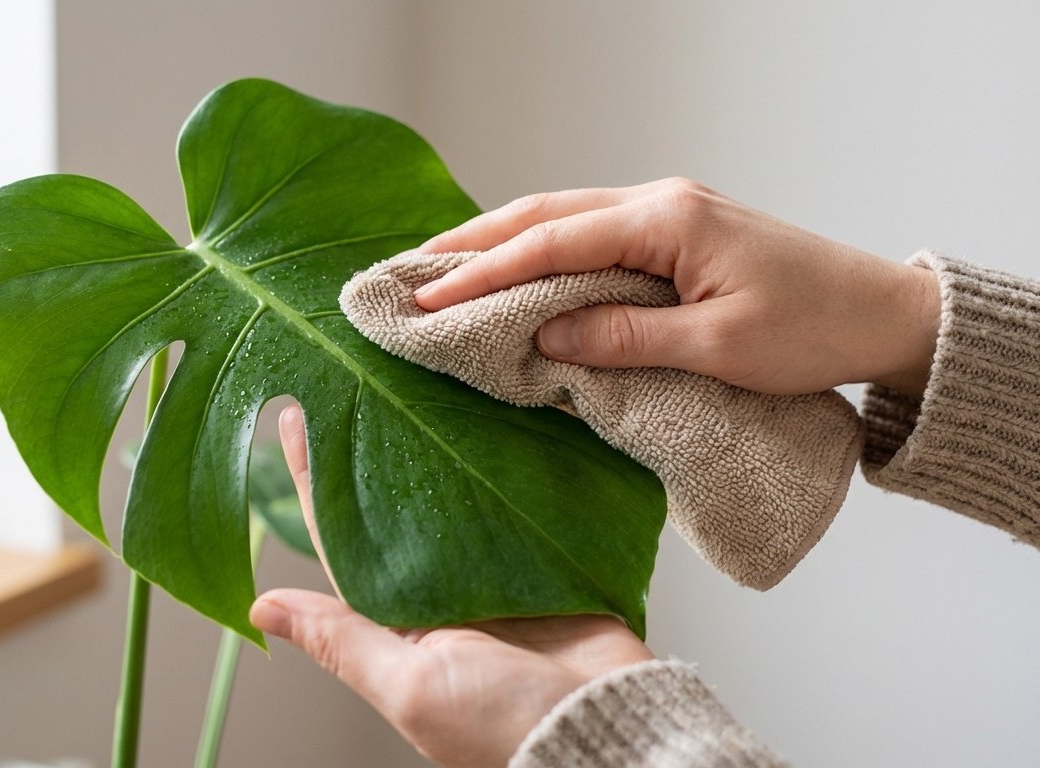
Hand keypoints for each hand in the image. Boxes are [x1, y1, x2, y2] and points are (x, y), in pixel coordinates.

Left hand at [249, 405, 653, 767]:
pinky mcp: (542, 555)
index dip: (314, 475)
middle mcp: (436, 587)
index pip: (340, 532)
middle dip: (371, 444)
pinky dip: (500, 459)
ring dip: (431, 442)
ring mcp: (491, 567)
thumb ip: (340, 641)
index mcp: (395, 618)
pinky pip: (512, 496)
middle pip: (393, 500)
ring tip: (410, 378)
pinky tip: (483, 414)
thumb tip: (260, 608)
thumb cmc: (500, 725)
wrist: (605, 726)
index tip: (295, 415)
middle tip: (353, 376)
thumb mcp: (408, 685)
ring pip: (450, 491)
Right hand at [414, 178, 940, 395]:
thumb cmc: (813, 329)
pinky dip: (542, 250)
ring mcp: (668, 212)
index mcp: (667, 220)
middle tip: (410, 269)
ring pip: (563, 218)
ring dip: (502, 241)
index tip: (429, 298)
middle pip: (545, 214)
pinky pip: (590, 234)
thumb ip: (626, 337)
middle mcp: (660, 202)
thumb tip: (546, 336)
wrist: (882, 313)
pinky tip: (514, 268)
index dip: (484, 272)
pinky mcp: (675, 232)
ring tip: (443, 266)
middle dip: (473, 242)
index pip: (552, 243)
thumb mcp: (717, 347)